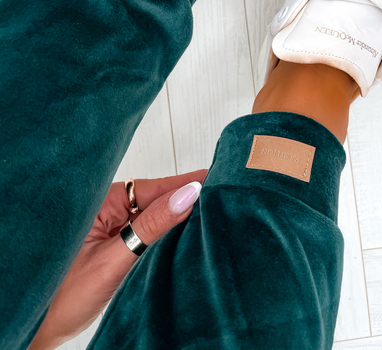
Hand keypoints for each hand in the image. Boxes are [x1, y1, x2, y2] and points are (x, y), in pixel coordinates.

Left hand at [29, 169, 207, 349]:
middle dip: (183, 195)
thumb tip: (187, 197)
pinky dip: (163, 229)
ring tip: (208, 207)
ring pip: (151, 212)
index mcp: (100, 201)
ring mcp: (110, 223)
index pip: (153, 187)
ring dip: (175, 212)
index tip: (214, 177)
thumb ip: (151, 228)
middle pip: (154, 196)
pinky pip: (144, 227)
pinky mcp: (113, 239)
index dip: (184, 183)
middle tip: (219, 191)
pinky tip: (182, 228)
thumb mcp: (113, 260)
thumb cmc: (63, 295)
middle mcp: (105, 207)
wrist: (40, 326)